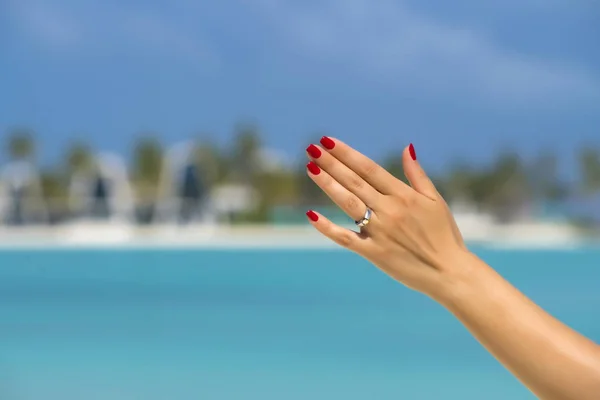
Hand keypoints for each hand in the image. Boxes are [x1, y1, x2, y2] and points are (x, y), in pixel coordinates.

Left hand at [305, 136, 468, 297]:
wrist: (450, 272)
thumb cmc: (444, 235)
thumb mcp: (435, 200)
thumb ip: (417, 174)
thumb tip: (406, 147)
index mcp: (404, 195)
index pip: (369, 169)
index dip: (347, 153)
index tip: (328, 141)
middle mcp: (389, 210)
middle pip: (354, 182)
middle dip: (331, 163)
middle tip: (312, 148)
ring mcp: (380, 231)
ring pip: (348, 203)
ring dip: (328, 185)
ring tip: (310, 168)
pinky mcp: (374, 253)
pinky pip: (346, 238)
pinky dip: (328, 227)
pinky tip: (311, 214)